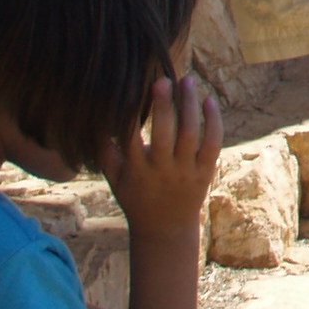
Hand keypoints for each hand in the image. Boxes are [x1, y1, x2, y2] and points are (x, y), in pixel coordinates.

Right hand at [105, 75, 220, 242]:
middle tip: (162, 79)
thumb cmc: (136, 197)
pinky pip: (213, 143)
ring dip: (189, 104)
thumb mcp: (115, 179)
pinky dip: (213, 120)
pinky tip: (208, 100)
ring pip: (191, 133)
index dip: (132, 113)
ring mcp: (185, 171)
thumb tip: (95, 119)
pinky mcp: (205, 172)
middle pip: (164, 133)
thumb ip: (104, 151)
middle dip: (163, 105)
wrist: (165, 229)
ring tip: (186, 80)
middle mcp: (161, 170)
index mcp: (136, 171)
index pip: (131, 138)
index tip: (134, 89)